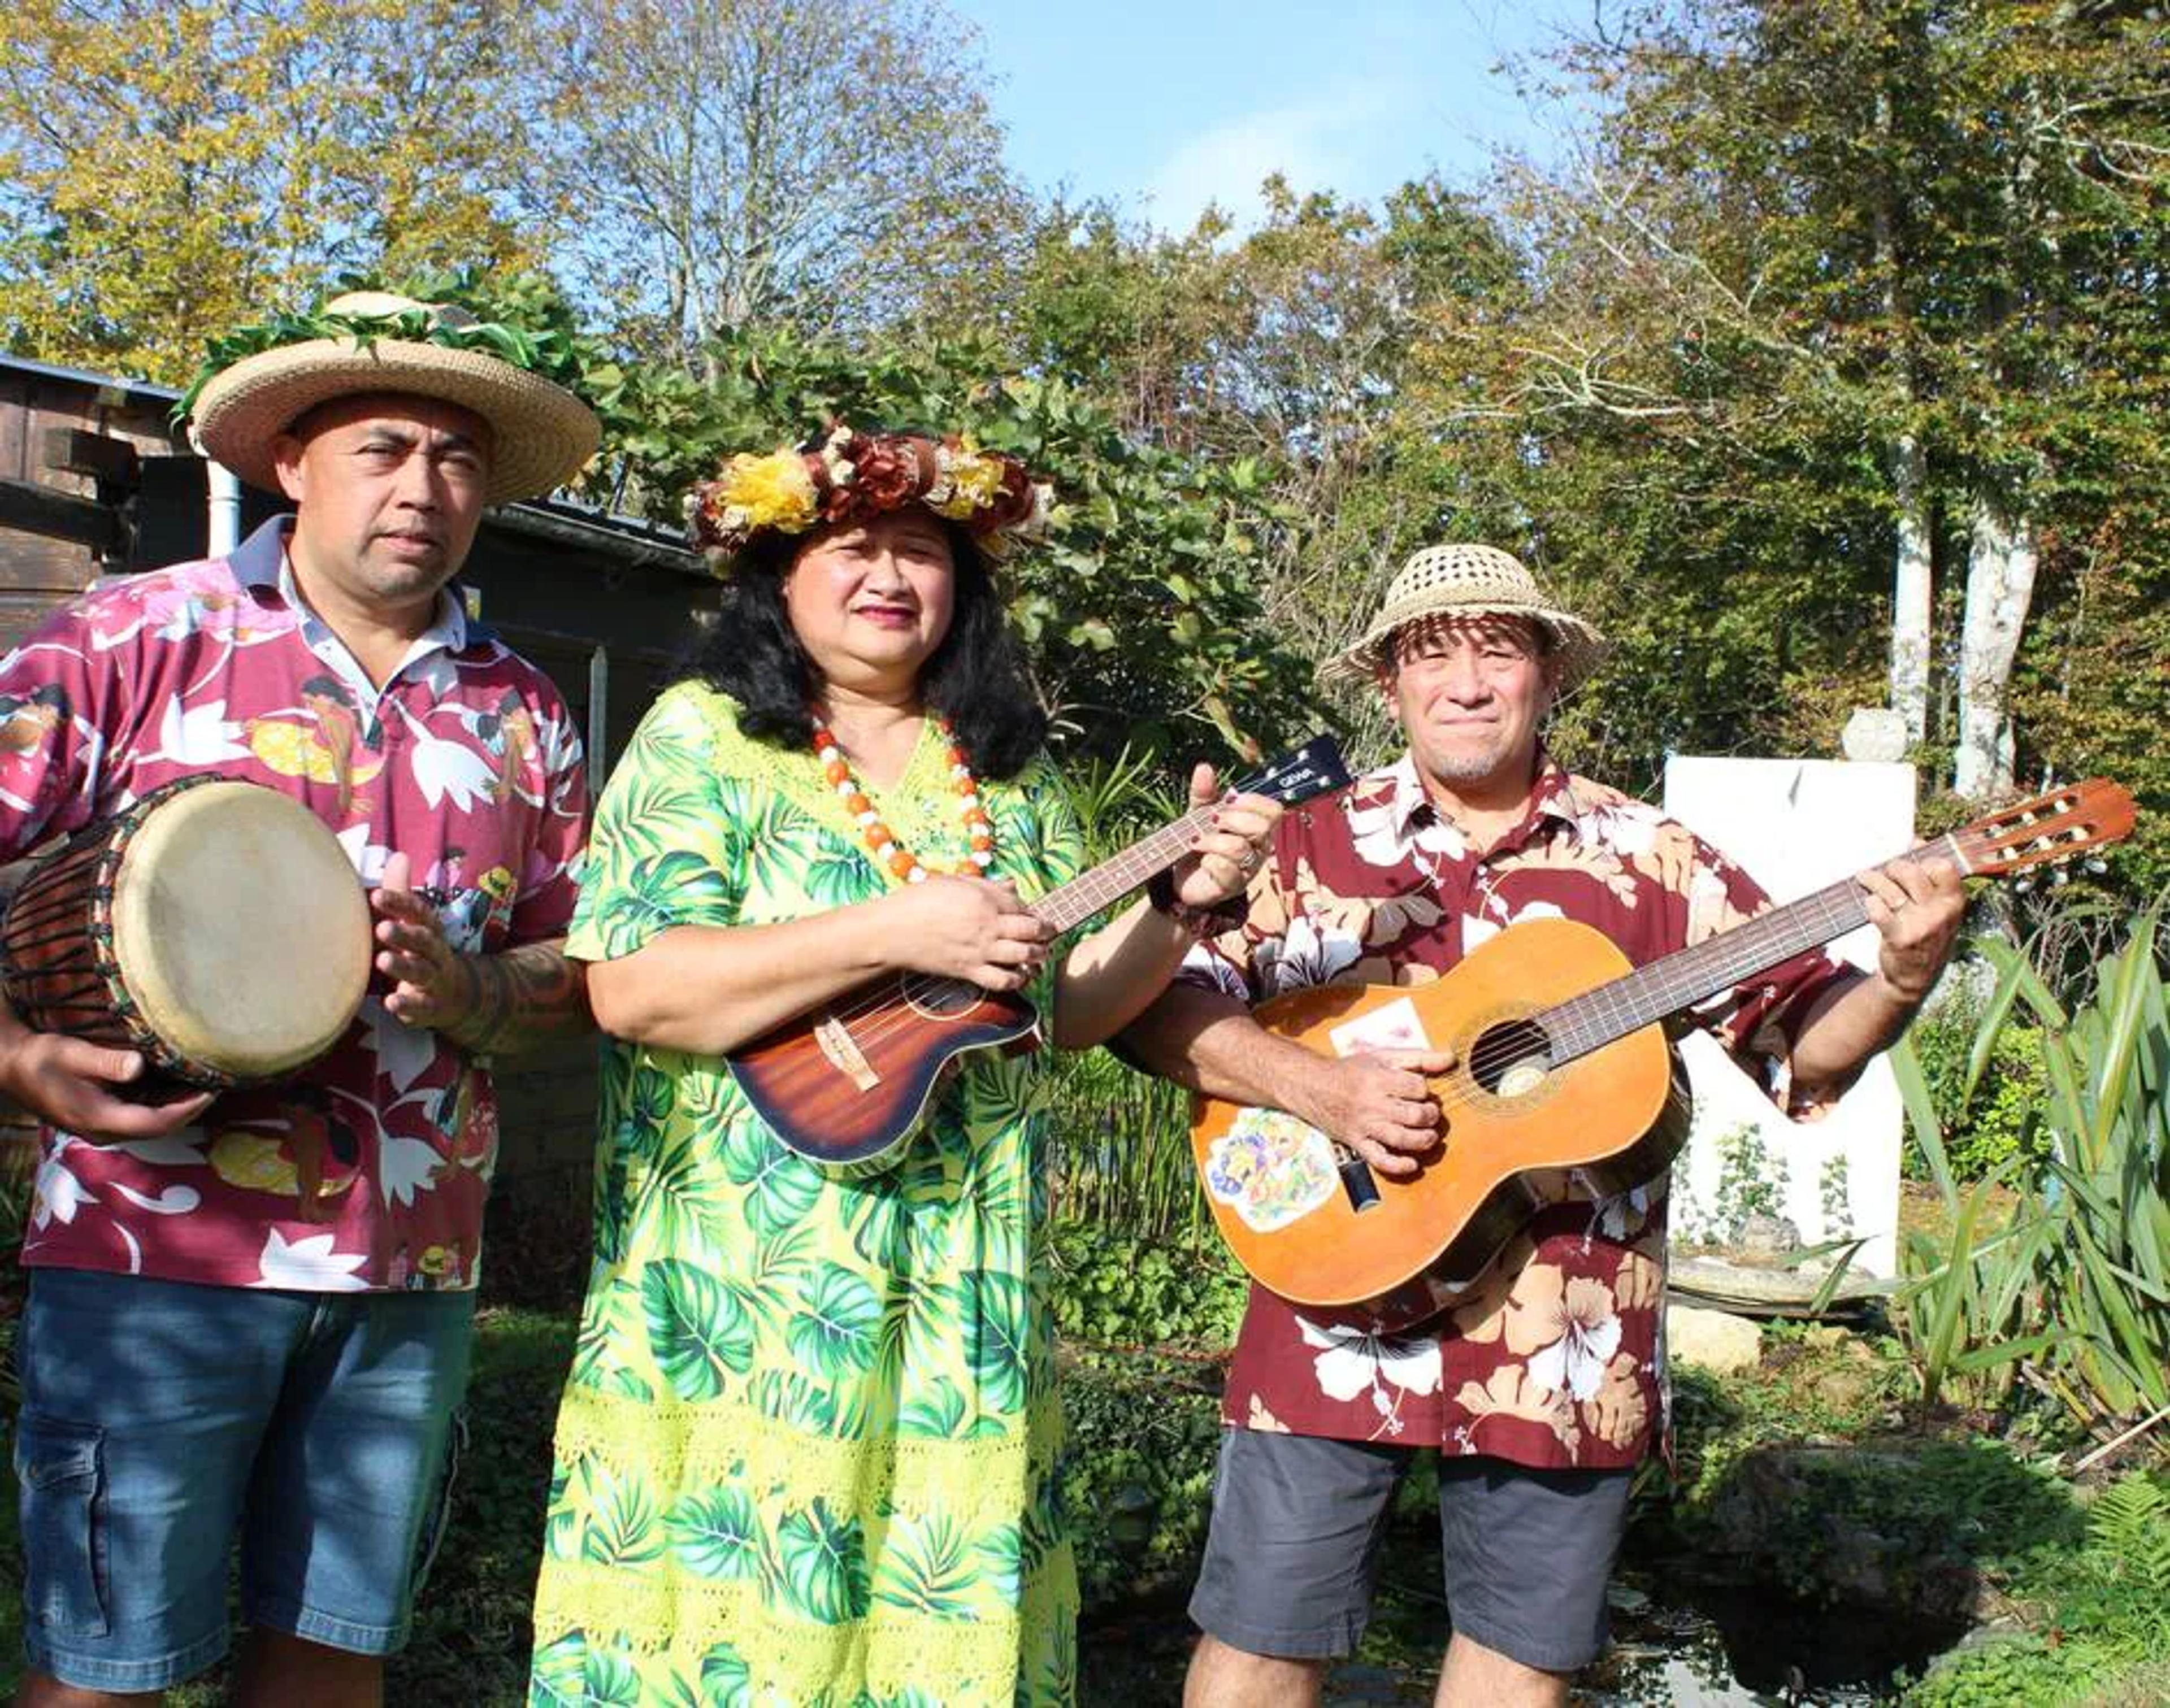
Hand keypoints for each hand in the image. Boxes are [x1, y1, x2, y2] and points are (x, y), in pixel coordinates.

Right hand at [0, 1010, 210, 1140]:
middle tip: (218, 1085)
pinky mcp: (102, 1119)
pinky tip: (178, 1085)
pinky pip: (141, 1117)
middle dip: (190, 1109)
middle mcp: (103, 1130)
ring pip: (152, 1124)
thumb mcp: (72, 1054)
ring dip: (179, 1108)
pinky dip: (163, 1105)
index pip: (156, 1122)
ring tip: (205, 1083)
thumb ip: (107, 1062)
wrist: (12, 1068)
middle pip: (159, 1127)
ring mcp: (102, 1128)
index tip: (212, 1090)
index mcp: (98, 1118)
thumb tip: (139, 1066)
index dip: (187, 1109)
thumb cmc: (41, 1058)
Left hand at [373, 852, 471, 1028]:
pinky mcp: (430, 1007)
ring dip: (404, 966)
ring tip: (383, 961)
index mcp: (428, 929)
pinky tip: (392, 1003)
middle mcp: (434, 952)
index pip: (417, 912)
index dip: (400, 902)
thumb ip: (403, 894)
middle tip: (381, 928)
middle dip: (404, 934)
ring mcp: (434, 980)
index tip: (377, 895)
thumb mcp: (417, 923)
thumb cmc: (424, 952)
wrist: (461, 994)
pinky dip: (408, 1005)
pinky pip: (422, 1007)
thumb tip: (399, 856)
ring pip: (422, 972)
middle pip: (422, 940)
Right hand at [881, 874, 1052, 990]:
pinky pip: (1002, 981)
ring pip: (1023, 956)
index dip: (1032, 911)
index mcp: (984, 900)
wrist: (892, 931)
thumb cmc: (918, 900)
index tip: (1033, 914)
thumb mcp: (954, 881)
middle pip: (1032, 931)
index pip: (1023, 907)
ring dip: (1038, 956)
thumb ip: (986, 884)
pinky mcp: (969, 971)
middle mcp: (987, 926)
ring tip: (1040, 954)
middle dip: (1046, 933)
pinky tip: (1021, 975)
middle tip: (1050, 933)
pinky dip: (1018, 980)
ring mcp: (979, 951)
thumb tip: (1012, 886)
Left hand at [1166, 763, 1282, 909]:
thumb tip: (1204, 768)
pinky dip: (1208, 861)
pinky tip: (1200, 860)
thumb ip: (1204, 792)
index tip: (1228, 801)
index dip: (1252, 801)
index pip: (1273, 810)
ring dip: (1212, 841)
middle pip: (1262, 828)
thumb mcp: (1199, 813)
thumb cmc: (1201, 841)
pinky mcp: (1231, 887)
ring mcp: (1247, 869)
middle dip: (1231, 819)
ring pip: (1239, 848)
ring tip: (1195, 841)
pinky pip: (1226, 871)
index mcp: (1258, 826)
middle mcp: (1259, 848)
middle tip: (1210, 822)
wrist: (1182, 875)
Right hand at [1292, 1046, 1455, 1177]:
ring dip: (1423, 1140)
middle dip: (1430, 1115)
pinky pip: (1379, 1160)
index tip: (1419, 1090)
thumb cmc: (1350, 1070)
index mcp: (1379, 1079)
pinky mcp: (1357, 1143)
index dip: (1425, 1090)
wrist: (1311, 1085)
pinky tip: (1412, 1164)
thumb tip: (1450, 1059)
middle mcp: (1372, 1104)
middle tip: (1429, 1113)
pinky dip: (1398, 1166)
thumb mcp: (1383, 1057)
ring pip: (1402, 1139)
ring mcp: (1365, 1126)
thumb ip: (1418, 1057)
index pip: (1417, 1088)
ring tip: (1429, 1135)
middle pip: (1414, 1115)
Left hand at [1856, 851, 1965, 1005]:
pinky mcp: (1899, 938)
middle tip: (1885, 871)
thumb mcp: (1939, 910)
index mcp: (1955, 902)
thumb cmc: (1926, 936)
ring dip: (1873, 880)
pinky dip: (1870, 903)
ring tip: (1865, 878)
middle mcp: (1940, 913)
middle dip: (1893, 867)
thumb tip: (1915, 841)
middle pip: (1911, 873)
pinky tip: (1869, 904)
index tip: (1911, 858)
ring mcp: (1920, 926)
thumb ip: (1931, 879)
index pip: (1943, 867)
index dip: (1923, 859)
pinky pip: (1878, 910)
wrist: (1914, 980)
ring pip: (1891, 889)